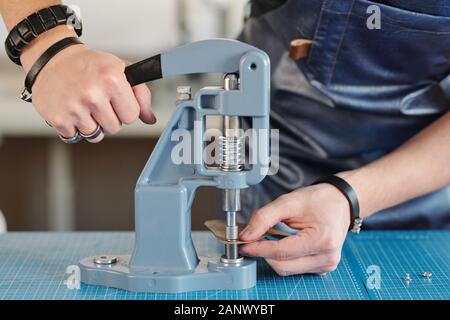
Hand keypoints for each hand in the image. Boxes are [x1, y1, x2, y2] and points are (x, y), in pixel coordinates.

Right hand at [21, 28, 155, 142]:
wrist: (52, 58)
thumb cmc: (89, 65)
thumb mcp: (120, 70)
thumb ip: (140, 95)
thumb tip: (150, 119)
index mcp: (112, 79)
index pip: (132, 116)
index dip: (125, 110)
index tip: (116, 101)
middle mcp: (93, 93)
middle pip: (115, 128)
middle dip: (109, 118)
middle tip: (98, 102)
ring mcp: (75, 107)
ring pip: (95, 135)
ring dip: (91, 124)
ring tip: (84, 105)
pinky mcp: (58, 119)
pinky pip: (75, 137)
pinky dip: (74, 127)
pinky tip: (71, 109)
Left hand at [239, 183, 350, 275]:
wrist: (341, 201)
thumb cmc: (320, 200)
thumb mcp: (289, 201)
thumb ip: (264, 217)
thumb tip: (246, 235)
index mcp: (321, 240)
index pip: (280, 252)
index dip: (258, 248)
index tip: (242, 243)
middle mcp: (326, 257)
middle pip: (282, 265)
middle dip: (263, 253)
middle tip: (252, 238)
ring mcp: (326, 265)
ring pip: (286, 269)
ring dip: (273, 255)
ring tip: (271, 236)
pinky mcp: (322, 267)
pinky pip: (294, 268)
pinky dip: (283, 257)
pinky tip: (283, 242)